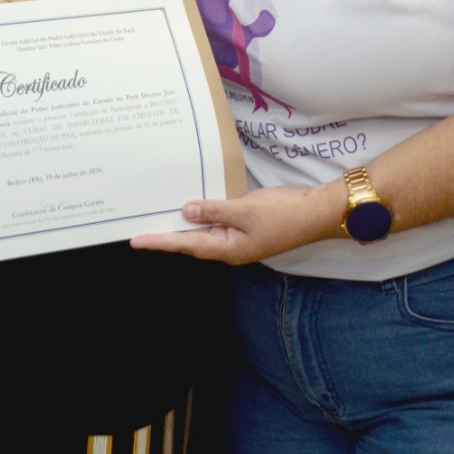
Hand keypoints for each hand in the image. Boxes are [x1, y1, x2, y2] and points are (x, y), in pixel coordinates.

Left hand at [130, 182, 343, 265]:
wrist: (317, 212)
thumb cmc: (284, 214)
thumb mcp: (245, 210)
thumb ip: (214, 210)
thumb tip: (186, 212)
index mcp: (228, 249)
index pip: (186, 245)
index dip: (160, 242)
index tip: (136, 241)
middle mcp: (230, 247)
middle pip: (191, 242)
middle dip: (167, 236)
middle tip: (140, 230)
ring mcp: (239, 236)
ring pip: (203, 232)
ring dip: (183, 225)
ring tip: (159, 216)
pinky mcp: (246, 224)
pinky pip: (218, 221)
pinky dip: (203, 214)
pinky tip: (192, 205)